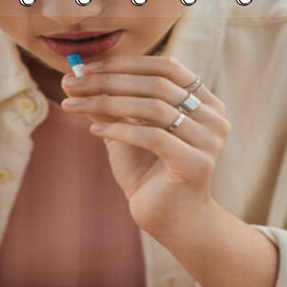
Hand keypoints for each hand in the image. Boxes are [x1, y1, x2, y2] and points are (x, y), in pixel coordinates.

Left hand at [60, 56, 230, 233]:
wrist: (170, 222)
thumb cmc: (150, 178)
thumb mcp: (127, 134)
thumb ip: (111, 106)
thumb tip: (76, 77)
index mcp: (205, 104)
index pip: (165, 67)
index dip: (124, 64)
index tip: (84, 69)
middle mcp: (214, 118)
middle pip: (157, 84)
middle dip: (108, 81)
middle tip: (71, 84)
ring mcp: (209, 141)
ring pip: (153, 108)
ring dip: (107, 103)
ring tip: (73, 105)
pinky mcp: (196, 164)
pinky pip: (152, 137)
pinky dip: (120, 130)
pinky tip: (94, 130)